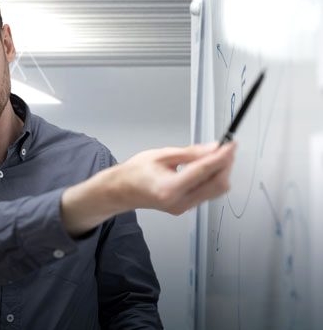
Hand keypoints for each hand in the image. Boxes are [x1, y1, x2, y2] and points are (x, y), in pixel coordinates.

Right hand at [61, 142, 236, 235]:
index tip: (231, 145)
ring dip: (220, 172)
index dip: (222, 156)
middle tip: (225, 148)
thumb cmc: (135, 173)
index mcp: (169, 188)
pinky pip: (207, 193)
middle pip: (217, 185)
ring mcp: (183, 208)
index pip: (204, 171)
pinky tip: (206, 167)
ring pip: (216, 191)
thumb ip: (189, 153)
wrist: (122, 191)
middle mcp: (178, 202)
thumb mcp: (160, 155)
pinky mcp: (186, 208)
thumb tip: (213, 149)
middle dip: (225, 165)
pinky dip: (212, 179)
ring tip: (215, 156)